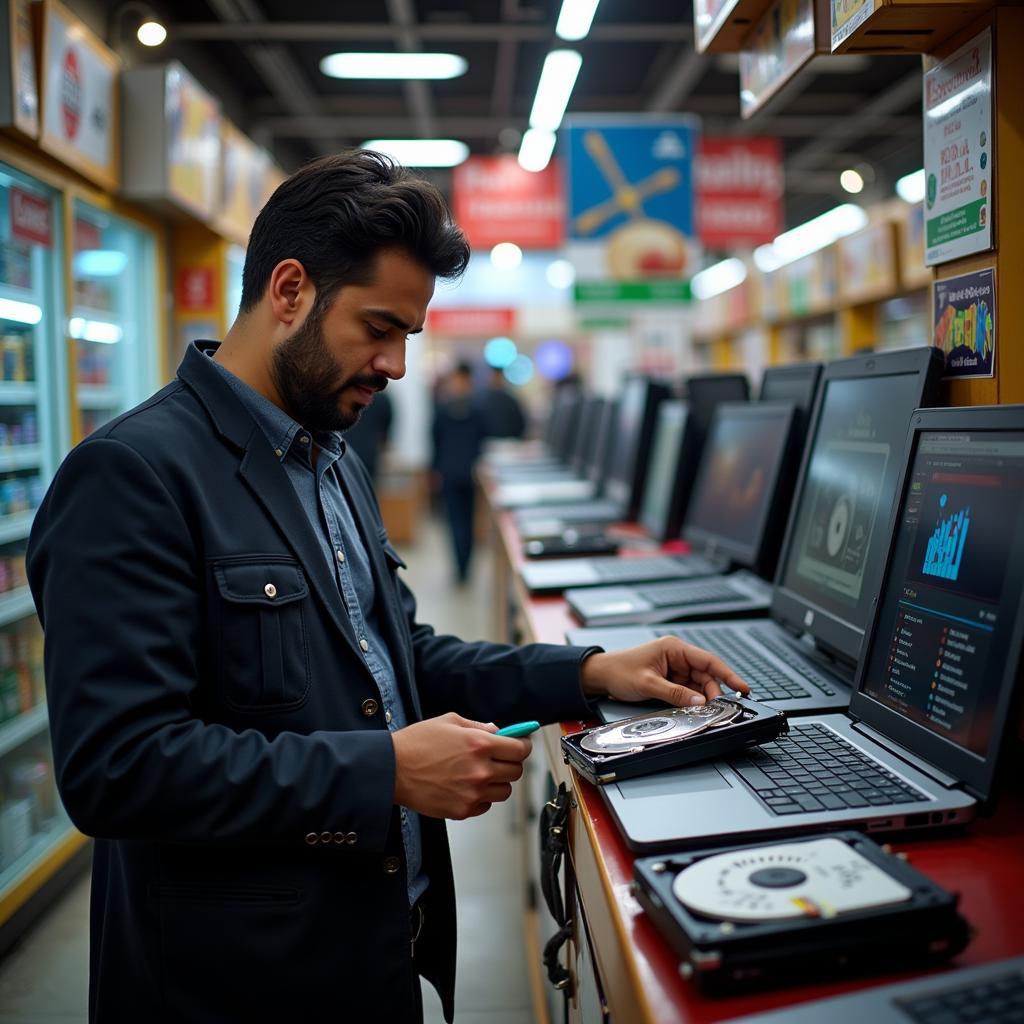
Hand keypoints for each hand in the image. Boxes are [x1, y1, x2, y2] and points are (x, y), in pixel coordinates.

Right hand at [392, 712, 531, 819]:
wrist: (392, 770)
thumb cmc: (417, 743)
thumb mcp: (449, 722)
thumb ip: (478, 726)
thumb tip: (497, 732)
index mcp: (480, 744)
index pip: (520, 749)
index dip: (522, 745)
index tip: (520, 745)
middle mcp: (481, 770)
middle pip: (516, 772)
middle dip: (510, 763)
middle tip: (498, 759)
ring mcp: (473, 792)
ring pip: (504, 791)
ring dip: (497, 782)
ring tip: (479, 774)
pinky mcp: (463, 810)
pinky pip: (485, 805)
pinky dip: (481, 797)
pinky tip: (465, 786)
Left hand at [579, 637, 750, 707]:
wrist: (600, 676)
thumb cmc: (619, 671)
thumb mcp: (647, 683)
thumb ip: (674, 693)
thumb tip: (698, 701)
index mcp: (674, 648)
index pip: (708, 660)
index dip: (728, 674)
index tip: (742, 687)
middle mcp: (677, 657)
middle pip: (706, 675)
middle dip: (713, 692)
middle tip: (718, 709)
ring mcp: (674, 670)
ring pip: (698, 686)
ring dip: (702, 698)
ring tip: (705, 711)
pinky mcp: (669, 681)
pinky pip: (687, 692)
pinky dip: (692, 701)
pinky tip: (693, 709)